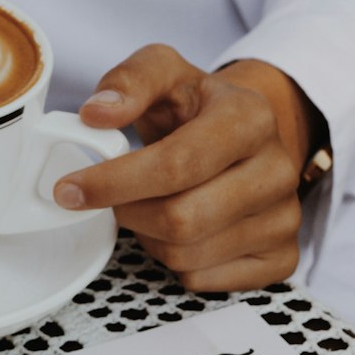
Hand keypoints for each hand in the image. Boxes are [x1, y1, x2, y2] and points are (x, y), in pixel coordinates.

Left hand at [52, 46, 324, 292]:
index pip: (176, 166)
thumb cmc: (196, 107)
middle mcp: (278, 170)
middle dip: (129, 213)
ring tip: (150, 206)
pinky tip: (178, 231)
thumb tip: (97, 113)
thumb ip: (128, 81)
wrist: (245, 134)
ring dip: (149, 237)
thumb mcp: (163, 73)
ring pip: (187, 256)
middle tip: (113, 198)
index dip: (114, 183)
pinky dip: (175, 263)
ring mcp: (285, 219)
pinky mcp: (282, 258)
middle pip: (180, 220)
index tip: (69, 190)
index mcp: (250, 117)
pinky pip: (204, 281)